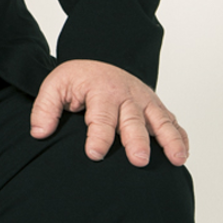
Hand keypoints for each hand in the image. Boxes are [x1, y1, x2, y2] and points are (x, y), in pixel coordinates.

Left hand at [30, 59, 188, 167]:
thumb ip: (45, 109)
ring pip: (160, 120)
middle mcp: (126, 96)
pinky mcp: (156, 107)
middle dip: (136, 140)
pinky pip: (172, 121)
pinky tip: (183, 154)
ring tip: (176, 159)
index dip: (97, 137)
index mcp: (100, 91)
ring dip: (169, 139)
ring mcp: (144, 101)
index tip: (94, 154)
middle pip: (132, 121)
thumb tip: (38, 133)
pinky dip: (180, 136)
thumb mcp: (55, 86)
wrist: (99, 62)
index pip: (100, 117)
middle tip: (138, 159)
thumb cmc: (78, 80)